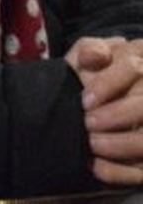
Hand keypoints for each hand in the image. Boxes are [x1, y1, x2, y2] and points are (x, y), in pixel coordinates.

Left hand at [69, 36, 142, 184]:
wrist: (85, 110)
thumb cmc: (88, 77)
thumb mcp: (85, 59)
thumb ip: (89, 50)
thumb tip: (94, 56)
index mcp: (139, 61)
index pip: (133, 67)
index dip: (109, 83)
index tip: (85, 100)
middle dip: (118, 115)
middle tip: (89, 124)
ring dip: (122, 144)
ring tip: (93, 145)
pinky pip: (142, 170)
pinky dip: (121, 172)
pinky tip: (97, 168)